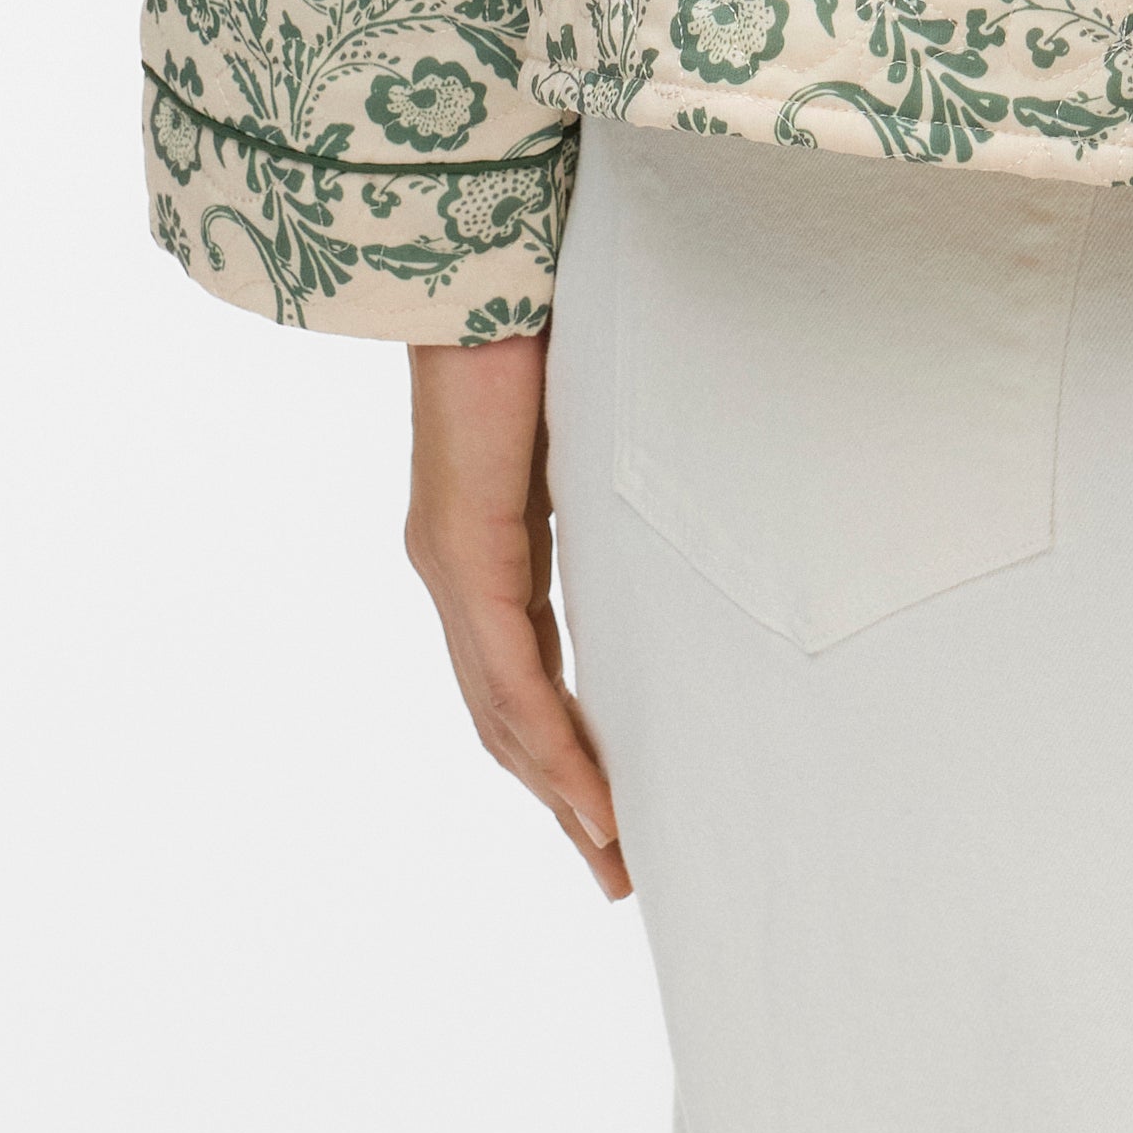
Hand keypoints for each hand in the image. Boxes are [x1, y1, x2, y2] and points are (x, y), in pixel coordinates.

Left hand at [405, 332, 629, 900]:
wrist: (480, 264)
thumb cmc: (537, 322)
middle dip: (565, 799)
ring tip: (615, 854)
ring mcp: (451, 566)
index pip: (521, 675)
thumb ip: (611, 485)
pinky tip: (588, 793)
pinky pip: (510, 675)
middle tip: (621, 868)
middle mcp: (455, 569)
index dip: (564, 749)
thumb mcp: (591, 430)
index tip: (615, 810)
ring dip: (561, 793)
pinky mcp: (460, 553)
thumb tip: (681, 509)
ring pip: (504, 714)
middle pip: (507, 719)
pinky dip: (550, 742)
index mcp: (484, 543)